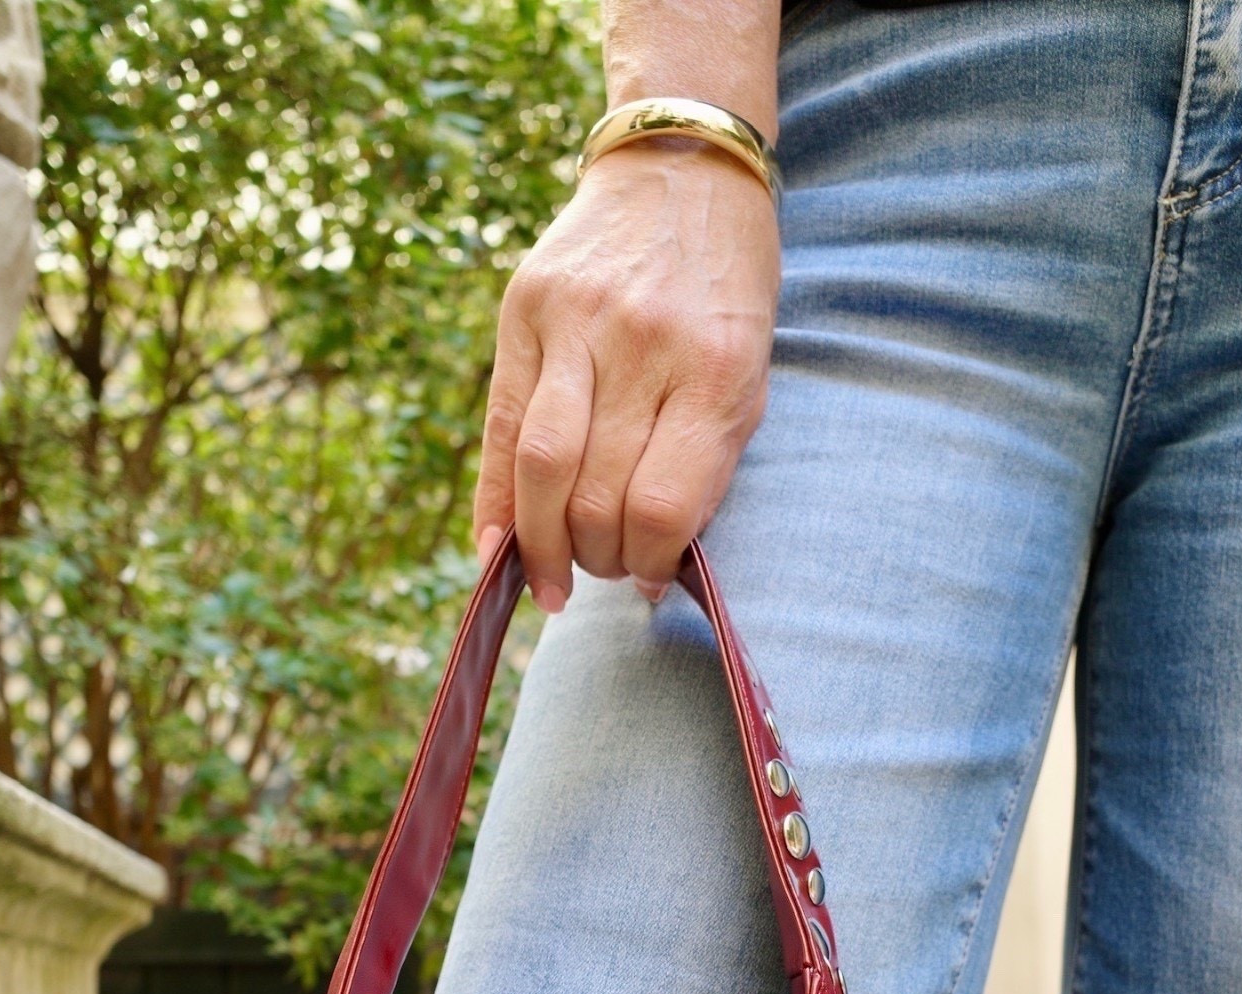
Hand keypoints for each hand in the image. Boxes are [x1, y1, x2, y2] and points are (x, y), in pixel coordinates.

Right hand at [474, 141, 780, 609]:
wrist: (681, 167)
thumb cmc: (723, 294)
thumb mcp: (746, 375)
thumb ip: (704, 463)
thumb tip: (653, 564)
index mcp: (715, 369)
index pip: (663, 504)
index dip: (650, 562)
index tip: (650, 579)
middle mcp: (643, 344)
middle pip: (596, 495)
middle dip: (597, 557)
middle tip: (605, 569)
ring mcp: (577, 321)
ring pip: (542, 467)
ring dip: (542, 544)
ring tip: (553, 578)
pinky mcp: (525, 305)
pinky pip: (501, 424)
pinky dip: (495, 501)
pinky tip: (499, 550)